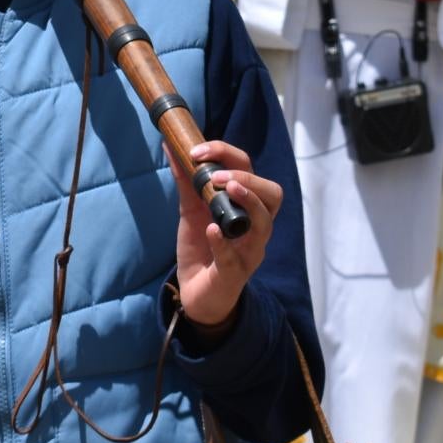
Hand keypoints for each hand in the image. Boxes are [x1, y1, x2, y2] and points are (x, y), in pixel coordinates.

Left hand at [170, 139, 278, 332]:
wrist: (196, 294)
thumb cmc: (201, 249)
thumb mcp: (191, 211)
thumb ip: (185, 182)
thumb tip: (171, 148)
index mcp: (247, 208)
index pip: (253, 173)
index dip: (229, 155)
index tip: (198, 151)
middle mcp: (255, 228)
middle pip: (272, 194)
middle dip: (248, 178)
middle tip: (217, 175)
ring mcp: (248, 252)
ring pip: (264, 223)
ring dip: (247, 202)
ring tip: (225, 189)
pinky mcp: (234, 274)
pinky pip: (234, 258)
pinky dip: (222, 242)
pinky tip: (211, 230)